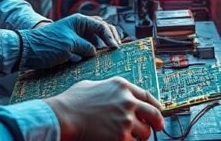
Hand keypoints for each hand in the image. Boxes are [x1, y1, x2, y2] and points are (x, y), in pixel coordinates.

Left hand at [20, 14, 117, 69]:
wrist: (26, 51)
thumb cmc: (47, 45)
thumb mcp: (70, 45)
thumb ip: (86, 47)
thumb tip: (95, 52)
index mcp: (80, 21)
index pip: (102, 26)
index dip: (110, 36)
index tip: (115, 48)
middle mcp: (79, 26)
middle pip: (101, 28)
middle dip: (110, 37)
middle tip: (116, 48)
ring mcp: (76, 35)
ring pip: (95, 38)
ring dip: (103, 44)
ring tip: (109, 54)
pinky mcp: (71, 45)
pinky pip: (87, 46)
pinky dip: (94, 51)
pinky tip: (97, 59)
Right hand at [44, 76, 164, 140]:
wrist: (63, 117)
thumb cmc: (72, 102)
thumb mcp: (92, 85)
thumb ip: (108, 89)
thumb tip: (113, 95)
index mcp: (122, 86)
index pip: (147, 95)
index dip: (155, 105)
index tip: (158, 111)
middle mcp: (128, 101)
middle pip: (153, 114)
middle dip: (157, 122)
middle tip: (158, 127)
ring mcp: (126, 120)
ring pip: (145, 132)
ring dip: (141, 136)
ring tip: (132, 137)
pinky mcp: (121, 136)